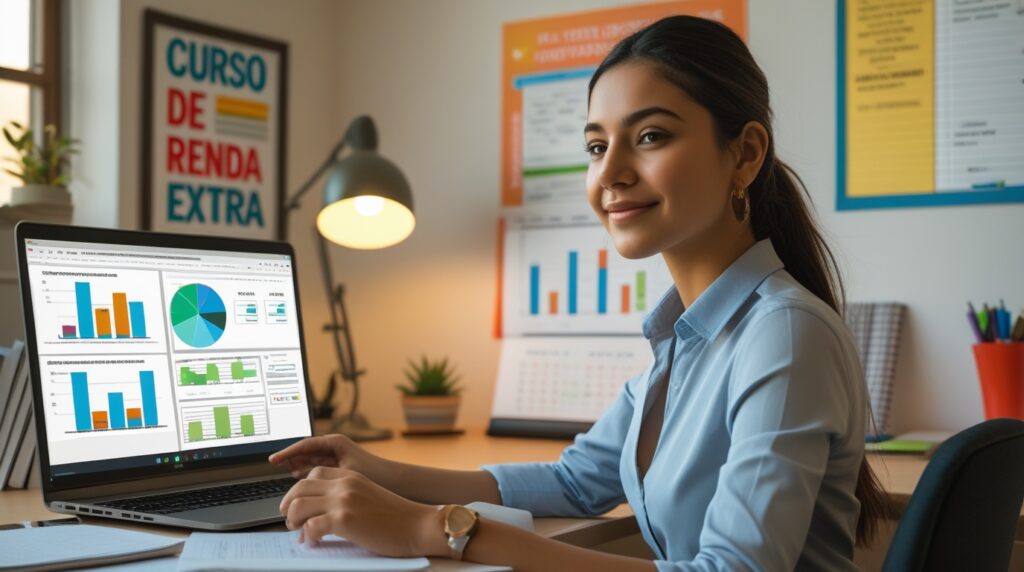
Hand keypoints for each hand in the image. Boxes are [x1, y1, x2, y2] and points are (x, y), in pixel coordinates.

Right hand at [268, 434, 374, 478]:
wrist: (398, 482)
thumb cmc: (376, 474)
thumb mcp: (347, 473)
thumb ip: (324, 475)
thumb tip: (301, 480)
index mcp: (335, 443)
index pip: (305, 444)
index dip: (287, 452)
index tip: (273, 460)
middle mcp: (335, 447)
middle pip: (305, 451)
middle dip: (289, 457)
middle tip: (273, 467)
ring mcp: (336, 458)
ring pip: (310, 460)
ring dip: (296, 465)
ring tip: (282, 472)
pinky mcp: (339, 468)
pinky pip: (317, 468)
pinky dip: (306, 472)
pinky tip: (297, 477)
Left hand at [279, 467, 448, 556]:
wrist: (417, 525)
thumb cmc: (395, 517)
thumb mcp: (367, 495)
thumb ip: (344, 497)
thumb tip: (317, 513)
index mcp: (350, 476)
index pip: (313, 474)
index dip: (300, 491)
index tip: (298, 504)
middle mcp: (344, 484)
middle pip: (299, 487)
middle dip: (288, 506)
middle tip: (291, 520)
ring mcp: (342, 500)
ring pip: (298, 506)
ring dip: (294, 521)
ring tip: (300, 532)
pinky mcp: (343, 520)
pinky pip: (310, 528)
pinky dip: (307, 538)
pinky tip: (314, 542)